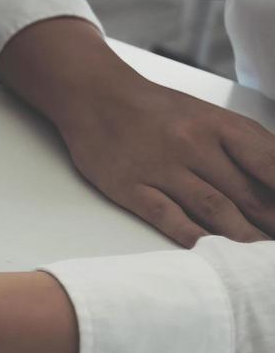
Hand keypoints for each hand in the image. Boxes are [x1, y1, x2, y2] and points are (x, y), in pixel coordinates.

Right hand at [57, 78, 274, 244]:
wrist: (95, 96)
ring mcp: (161, 167)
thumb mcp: (210, 116)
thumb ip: (246, 145)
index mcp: (220, 125)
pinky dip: (189, 234)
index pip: (270, 164)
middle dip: (271, 222)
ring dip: (240, 235)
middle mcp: (194, 145)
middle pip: (246, 194)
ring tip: (255, 256)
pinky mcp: (129, 186)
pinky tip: (205, 248)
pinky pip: (165, 215)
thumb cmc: (158, 111)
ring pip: (213, 208)